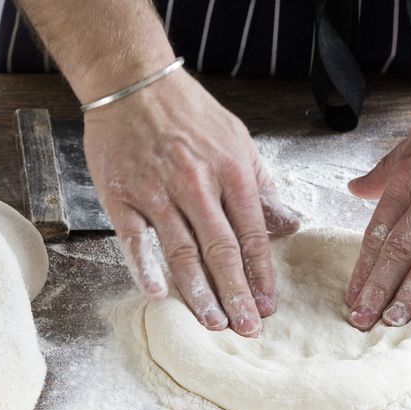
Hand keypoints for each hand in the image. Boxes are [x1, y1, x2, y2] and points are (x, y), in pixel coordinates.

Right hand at [84, 69, 298, 334]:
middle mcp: (196, 183)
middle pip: (221, 249)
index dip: (261, 273)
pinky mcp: (120, 195)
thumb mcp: (237, 140)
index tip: (269, 304)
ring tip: (213, 322)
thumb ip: (261, 186)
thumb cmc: (187, 113)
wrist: (132, 82)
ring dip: (199, 292)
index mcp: (231, 170)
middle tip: (248, 327)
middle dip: (237, 293)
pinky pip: (135, 239)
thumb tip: (290, 225)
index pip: (252, 233)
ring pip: (181, 251)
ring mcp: (156, 191)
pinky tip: (158, 294)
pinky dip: (145, 267)